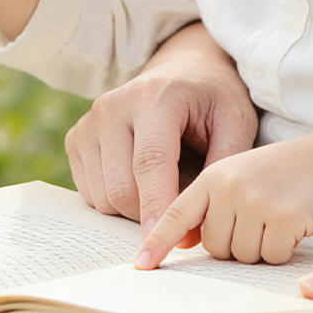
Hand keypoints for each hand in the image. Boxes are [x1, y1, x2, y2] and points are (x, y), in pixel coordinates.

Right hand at [64, 22, 257, 234]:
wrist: (182, 68)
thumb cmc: (214, 99)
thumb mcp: (236, 123)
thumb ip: (219, 172)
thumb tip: (189, 234)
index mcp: (154, 97)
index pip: (150, 163)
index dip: (156, 207)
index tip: (165, 243)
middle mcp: (112, 107)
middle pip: (121, 189)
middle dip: (150, 214)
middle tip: (182, 207)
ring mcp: (88, 122)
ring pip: (103, 198)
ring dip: (134, 208)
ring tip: (165, 184)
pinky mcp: (76, 138)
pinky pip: (91, 194)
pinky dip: (117, 200)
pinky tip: (140, 179)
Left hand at [136, 130, 312, 266]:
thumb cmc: (278, 176)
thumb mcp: (237, 178)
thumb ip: (209, 206)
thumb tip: (183, 244)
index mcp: (212, 176)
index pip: (178, 214)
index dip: (158, 242)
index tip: (143, 265)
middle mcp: (229, 186)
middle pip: (213, 247)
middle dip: (234, 243)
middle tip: (257, 219)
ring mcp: (256, 200)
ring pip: (241, 255)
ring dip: (259, 248)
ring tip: (274, 218)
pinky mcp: (283, 217)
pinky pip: (270, 256)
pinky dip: (282, 249)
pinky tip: (292, 225)